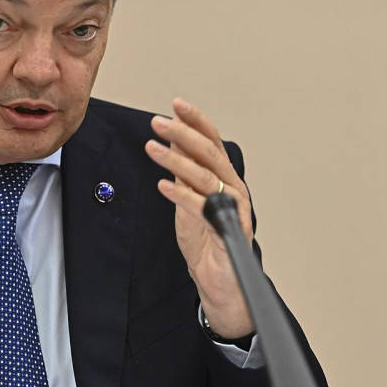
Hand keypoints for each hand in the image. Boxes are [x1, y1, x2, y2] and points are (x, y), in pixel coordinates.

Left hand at [144, 98, 253, 337]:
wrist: (221, 282)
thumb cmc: (208, 242)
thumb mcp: (191, 199)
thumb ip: (186, 172)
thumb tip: (174, 141)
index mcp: (225, 179)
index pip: (212, 142)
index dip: (196, 122)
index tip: (177, 104)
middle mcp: (233, 190)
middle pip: (210, 154)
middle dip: (183, 134)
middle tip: (159, 122)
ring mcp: (231, 210)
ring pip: (206, 177)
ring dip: (177, 161)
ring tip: (153, 148)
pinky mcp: (226, 232)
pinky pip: (202, 208)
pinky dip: (181, 195)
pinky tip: (163, 186)